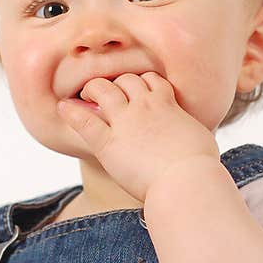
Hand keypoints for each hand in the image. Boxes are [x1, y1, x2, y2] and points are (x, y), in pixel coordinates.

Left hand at [56, 72, 220, 202]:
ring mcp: (124, 122)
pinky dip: (71, 112)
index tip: (137, 91)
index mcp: (167, 104)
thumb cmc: (199, 166)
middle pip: (125, 80)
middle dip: (117, 83)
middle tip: (109, 93)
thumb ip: (188, 130)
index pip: (151, 80)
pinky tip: (63, 108)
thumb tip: (190, 135)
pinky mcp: (108, 143)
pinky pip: (85, 121)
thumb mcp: (199, 138)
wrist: (186, 182)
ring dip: (93, 89)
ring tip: (87, 95)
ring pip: (103, 90)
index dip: (142, 83)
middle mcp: (144, 106)